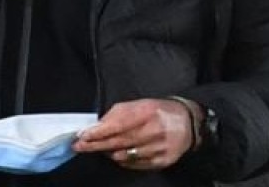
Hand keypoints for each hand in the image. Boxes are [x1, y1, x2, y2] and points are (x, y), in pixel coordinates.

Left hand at [72, 98, 195, 170]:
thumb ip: (118, 113)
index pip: (118, 124)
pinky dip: (124, 160)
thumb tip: (98, 125)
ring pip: (126, 155)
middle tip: (79, 146)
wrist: (189, 122)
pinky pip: (136, 164)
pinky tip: (118, 154)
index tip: (82, 135)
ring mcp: (160, 148)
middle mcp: (155, 130)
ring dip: (109, 152)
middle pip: (119, 141)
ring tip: (100, 148)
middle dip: (96, 145)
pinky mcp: (163, 161)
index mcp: (148, 112)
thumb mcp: (140, 104)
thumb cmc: (159, 111)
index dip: (98, 132)